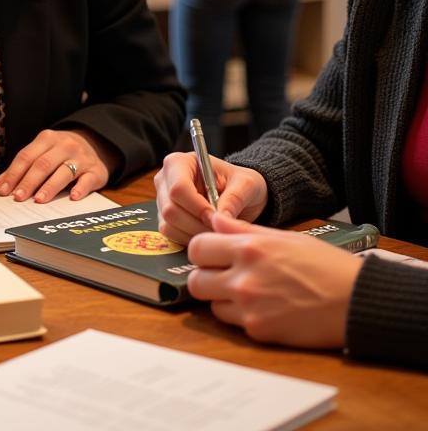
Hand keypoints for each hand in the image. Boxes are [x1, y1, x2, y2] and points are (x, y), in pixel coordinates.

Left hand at [0, 128, 117, 203]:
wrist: (95, 143)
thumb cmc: (60, 152)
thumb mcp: (41, 153)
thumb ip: (19, 169)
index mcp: (47, 139)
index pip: (26, 157)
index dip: (14, 174)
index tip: (4, 191)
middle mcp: (64, 145)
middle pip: (43, 164)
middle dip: (29, 182)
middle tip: (18, 198)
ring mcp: (81, 157)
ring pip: (64, 172)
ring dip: (50, 186)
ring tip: (38, 200)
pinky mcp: (96, 170)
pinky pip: (87, 179)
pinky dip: (80, 188)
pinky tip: (72, 197)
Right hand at [154, 151, 267, 242]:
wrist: (237, 194)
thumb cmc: (239, 183)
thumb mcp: (247, 184)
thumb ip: (234, 198)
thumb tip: (222, 218)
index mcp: (180, 162)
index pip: (178, 188)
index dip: (198, 207)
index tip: (218, 217)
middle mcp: (165, 179)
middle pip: (170, 209)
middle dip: (197, 223)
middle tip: (220, 228)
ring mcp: (162, 199)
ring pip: (169, 225)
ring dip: (194, 233)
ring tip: (215, 230)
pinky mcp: (164, 217)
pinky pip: (171, 235)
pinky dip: (189, 239)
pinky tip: (206, 233)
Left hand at [186, 212, 361, 348]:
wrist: (357, 301)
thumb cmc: (325, 265)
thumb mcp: (283, 237)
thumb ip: (242, 230)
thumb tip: (214, 219)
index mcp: (249, 248)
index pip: (197, 248)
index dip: (203, 252)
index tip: (213, 254)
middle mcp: (244, 277)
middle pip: (195, 280)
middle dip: (206, 277)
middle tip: (223, 276)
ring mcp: (250, 307)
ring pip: (210, 304)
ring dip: (222, 300)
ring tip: (247, 293)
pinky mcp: (259, 331)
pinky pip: (233, 323)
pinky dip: (241, 317)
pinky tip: (264, 309)